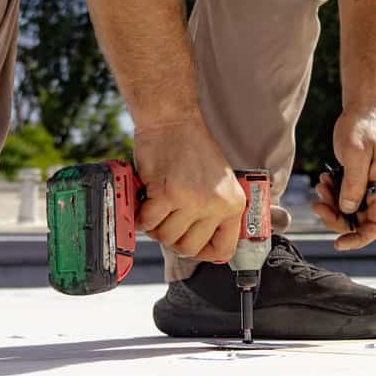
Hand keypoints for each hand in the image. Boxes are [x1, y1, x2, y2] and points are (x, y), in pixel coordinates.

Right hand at [133, 117, 245, 262]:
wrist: (174, 122)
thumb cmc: (193, 150)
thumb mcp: (219, 182)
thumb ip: (215, 211)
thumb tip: (205, 246)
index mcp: (233, 205)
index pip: (224, 249)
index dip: (203, 253)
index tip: (191, 245)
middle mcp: (216, 205)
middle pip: (188, 248)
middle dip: (173, 238)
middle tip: (167, 220)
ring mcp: (192, 201)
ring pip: (166, 237)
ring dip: (156, 225)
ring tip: (157, 205)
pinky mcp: (168, 194)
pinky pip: (148, 222)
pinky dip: (141, 215)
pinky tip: (145, 200)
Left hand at [311, 110, 375, 250]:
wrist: (364, 108)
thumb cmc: (363, 127)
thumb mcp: (355, 155)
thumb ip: (352, 185)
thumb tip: (347, 210)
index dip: (359, 239)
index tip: (338, 243)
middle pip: (360, 221)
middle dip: (336, 216)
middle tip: (317, 204)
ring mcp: (373, 186)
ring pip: (351, 210)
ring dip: (333, 203)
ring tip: (321, 184)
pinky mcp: (364, 180)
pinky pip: (348, 196)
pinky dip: (334, 192)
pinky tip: (326, 179)